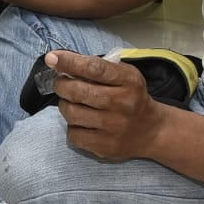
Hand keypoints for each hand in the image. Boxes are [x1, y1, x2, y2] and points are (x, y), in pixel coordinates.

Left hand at [47, 50, 163, 160]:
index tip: (52, 58)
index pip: (94, 68)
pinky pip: (74, 134)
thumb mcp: (124, 76)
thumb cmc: (131, 98)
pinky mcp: (106, 146)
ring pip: (72, 113)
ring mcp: (114, 127)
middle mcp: (122, 104)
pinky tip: (81, 122)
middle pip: (78, 91)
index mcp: (129, 81)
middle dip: (61, 85)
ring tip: (72, 103)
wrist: (151, 131)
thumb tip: (60, 62)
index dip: (69, 62)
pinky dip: (72, 126)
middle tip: (61, 83)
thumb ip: (98, 68)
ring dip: (64, 105)